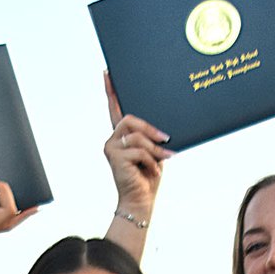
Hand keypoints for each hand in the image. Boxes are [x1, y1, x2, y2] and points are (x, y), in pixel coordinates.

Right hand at [103, 72, 171, 217]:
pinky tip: (151, 171)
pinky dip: (151, 161)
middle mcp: (113, 139)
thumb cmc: (148, 176)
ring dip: (154, 150)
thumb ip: (152, 137)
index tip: (108, 73)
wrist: (141, 200)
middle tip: (167, 140)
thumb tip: (161, 130)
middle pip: (131, 119)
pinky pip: (139, 150)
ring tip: (162, 161)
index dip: (111, 91)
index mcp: (122, 136)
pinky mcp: (114, 157)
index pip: (115, 109)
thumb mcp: (154, 151)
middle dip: (151, 130)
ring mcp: (111, 148)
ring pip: (138, 136)